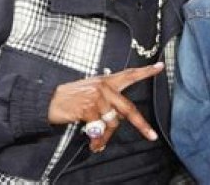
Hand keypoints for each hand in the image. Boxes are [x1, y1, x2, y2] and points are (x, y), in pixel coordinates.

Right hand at [48, 62, 164, 151]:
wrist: (49, 101)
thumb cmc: (71, 99)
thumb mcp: (91, 94)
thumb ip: (107, 102)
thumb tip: (117, 121)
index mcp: (106, 81)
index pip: (129, 74)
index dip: (145, 71)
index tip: (160, 66)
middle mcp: (104, 87)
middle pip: (128, 108)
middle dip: (141, 125)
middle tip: (151, 135)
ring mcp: (97, 97)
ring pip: (112, 122)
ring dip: (106, 136)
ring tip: (98, 143)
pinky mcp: (88, 108)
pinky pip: (100, 129)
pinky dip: (97, 139)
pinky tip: (93, 143)